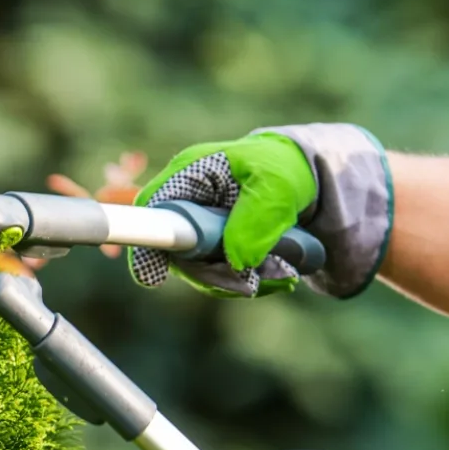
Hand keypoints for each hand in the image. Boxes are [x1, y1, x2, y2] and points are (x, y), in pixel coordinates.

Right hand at [131, 132, 315, 298]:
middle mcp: (183, 203)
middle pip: (175, 251)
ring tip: (281, 274)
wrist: (300, 175)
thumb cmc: (283, 167)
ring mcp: (194, 228)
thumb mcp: (278, 185)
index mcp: (188, 174)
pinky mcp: (209, 247)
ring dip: (237, 281)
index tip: (155, 278)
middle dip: (213, 273)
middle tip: (254, 282)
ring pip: (198, 269)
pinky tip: (277, 275)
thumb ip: (257, 217)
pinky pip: (217, 275)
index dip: (148, 244)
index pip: (153, 210)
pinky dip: (246, 281)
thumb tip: (238, 263)